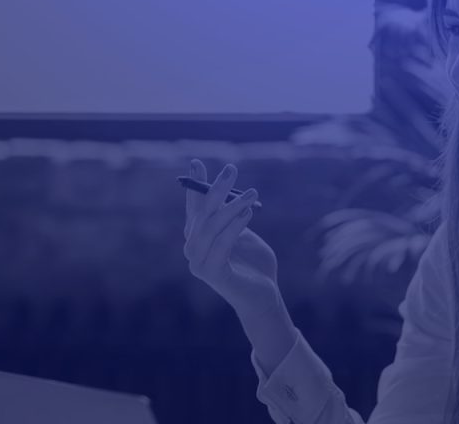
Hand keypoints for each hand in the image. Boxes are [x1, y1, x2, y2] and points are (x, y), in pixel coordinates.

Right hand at [183, 159, 283, 321]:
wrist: (264, 296)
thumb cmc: (255, 263)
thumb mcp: (244, 233)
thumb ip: (234, 216)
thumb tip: (230, 190)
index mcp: (199, 237)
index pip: (194, 207)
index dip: (195, 185)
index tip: (196, 162)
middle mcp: (194, 249)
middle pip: (202, 214)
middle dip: (216, 189)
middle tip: (231, 169)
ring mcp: (200, 263)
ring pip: (212, 228)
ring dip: (232, 207)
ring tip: (252, 194)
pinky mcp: (213, 274)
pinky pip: (222, 246)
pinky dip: (234, 228)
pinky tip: (248, 214)